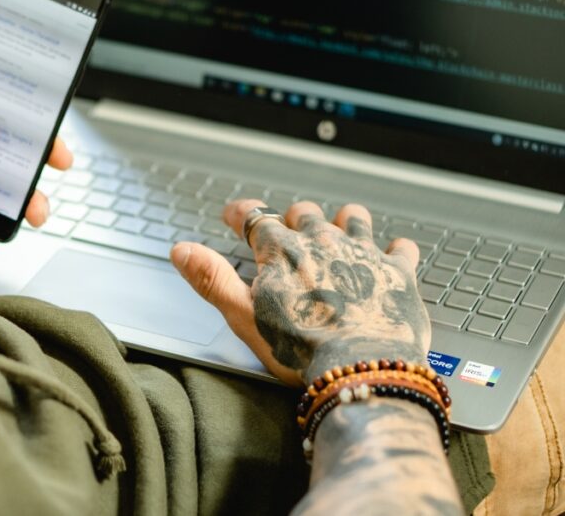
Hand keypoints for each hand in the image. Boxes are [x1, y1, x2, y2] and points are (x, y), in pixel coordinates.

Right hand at [171, 199, 429, 386]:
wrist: (362, 369)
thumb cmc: (300, 349)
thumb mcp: (241, 315)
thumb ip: (211, 278)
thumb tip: (182, 250)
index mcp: (282, 251)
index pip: (254, 217)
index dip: (240, 214)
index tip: (233, 215)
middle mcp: (322, 242)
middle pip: (304, 213)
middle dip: (292, 218)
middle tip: (286, 227)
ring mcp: (363, 254)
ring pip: (353, 218)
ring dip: (343, 220)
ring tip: (339, 224)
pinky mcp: (397, 274)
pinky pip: (401, 249)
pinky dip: (395, 249)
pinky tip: (393, 252)